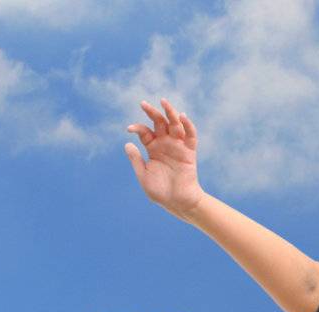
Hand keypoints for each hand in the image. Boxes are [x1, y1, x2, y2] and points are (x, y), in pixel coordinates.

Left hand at [124, 98, 204, 218]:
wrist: (178, 203)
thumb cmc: (160, 192)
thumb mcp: (143, 176)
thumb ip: (136, 160)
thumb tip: (127, 143)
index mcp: (153, 149)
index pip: (144, 132)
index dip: (137, 128)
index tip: (129, 129)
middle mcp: (165, 144)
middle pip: (159, 123)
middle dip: (151, 112)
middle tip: (143, 103)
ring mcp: (178, 146)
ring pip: (174, 124)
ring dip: (169, 112)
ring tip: (163, 101)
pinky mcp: (189, 151)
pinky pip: (190, 135)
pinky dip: (187, 125)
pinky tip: (181, 117)